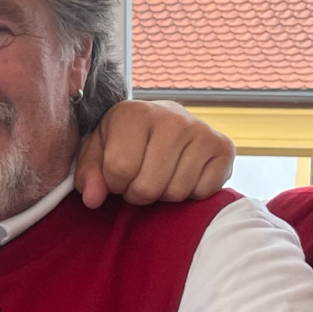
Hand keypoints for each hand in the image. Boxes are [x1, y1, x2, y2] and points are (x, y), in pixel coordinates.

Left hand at [76, 99, 233, 207]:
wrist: (165, 122)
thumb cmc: (126, 140)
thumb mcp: (98, 150)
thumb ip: (88, 173)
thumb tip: (93, 199)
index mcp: (135, 113)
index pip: (119, 169)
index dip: (114, 183)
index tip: (117, 173)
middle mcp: (172, 117)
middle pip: (148, 187)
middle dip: (137, 192)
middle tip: (139, 178)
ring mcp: (202, 131)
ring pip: (175, 193)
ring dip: (163, 194)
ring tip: (160, 175)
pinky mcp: (224, 148)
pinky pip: (202, 193)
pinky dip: (190, 194)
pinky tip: (183, 174)